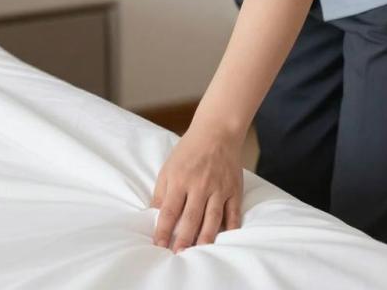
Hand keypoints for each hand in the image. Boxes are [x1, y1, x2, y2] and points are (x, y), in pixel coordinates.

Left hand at [150, 122, 243, 251]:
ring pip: (212, 218)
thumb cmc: (189, 150)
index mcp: (180, 179)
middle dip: (184, 239)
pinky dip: (230, 227)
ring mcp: (219, 188)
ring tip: (199, 253)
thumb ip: (161, 192)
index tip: (158, 246)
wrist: (217, 131)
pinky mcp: (234, 189)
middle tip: (178, 256)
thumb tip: (152, 214)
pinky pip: (233, 213)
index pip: (169, 210)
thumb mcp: (169, 167)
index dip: (163, 230)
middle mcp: (200, 185)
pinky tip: (225, 240)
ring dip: (205, 238)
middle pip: (191, 217)